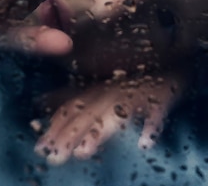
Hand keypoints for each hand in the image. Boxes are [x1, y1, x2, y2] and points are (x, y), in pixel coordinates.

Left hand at [33, 74, 183, 164]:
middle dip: (70, 135)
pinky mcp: (161, 96)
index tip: (39, 148)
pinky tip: (145, 143)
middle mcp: (110, 91)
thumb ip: (72, 93)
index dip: (55, 127)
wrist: (167, 50)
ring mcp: (135, 93)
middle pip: (87, 115)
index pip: (71, 109)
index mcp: (95, 88)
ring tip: (85, 151)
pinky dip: (151, 127)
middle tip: (55, 157)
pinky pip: (157, 112)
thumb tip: (40, 102)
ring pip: (115, 114)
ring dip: (100, 133)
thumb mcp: (99, 82)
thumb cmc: (129, 71)